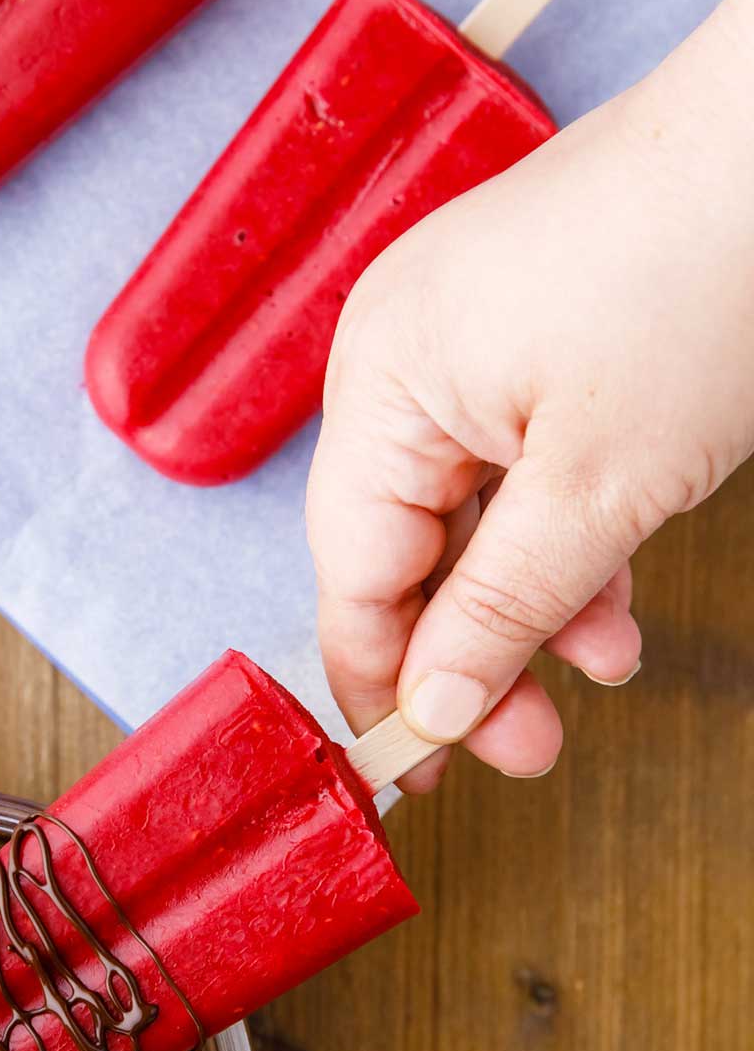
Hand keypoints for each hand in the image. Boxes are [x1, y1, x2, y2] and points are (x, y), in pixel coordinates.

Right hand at [307, 0, 753, 786]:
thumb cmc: (699, 275)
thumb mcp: (596, 489)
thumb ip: (499, 612)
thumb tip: (431, 711)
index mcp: (379, 385)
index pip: (351, 575)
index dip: (384, 683)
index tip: (422, 775)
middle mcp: (398, 359)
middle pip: (404, 552)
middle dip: (474, 653)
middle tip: (533, 744)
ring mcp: (461, 341)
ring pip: (469, 519)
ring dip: (531, 605)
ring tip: (601, 666)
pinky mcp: (525, 336)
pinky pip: (513, 466)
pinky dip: (560, 537)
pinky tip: (611, 595)